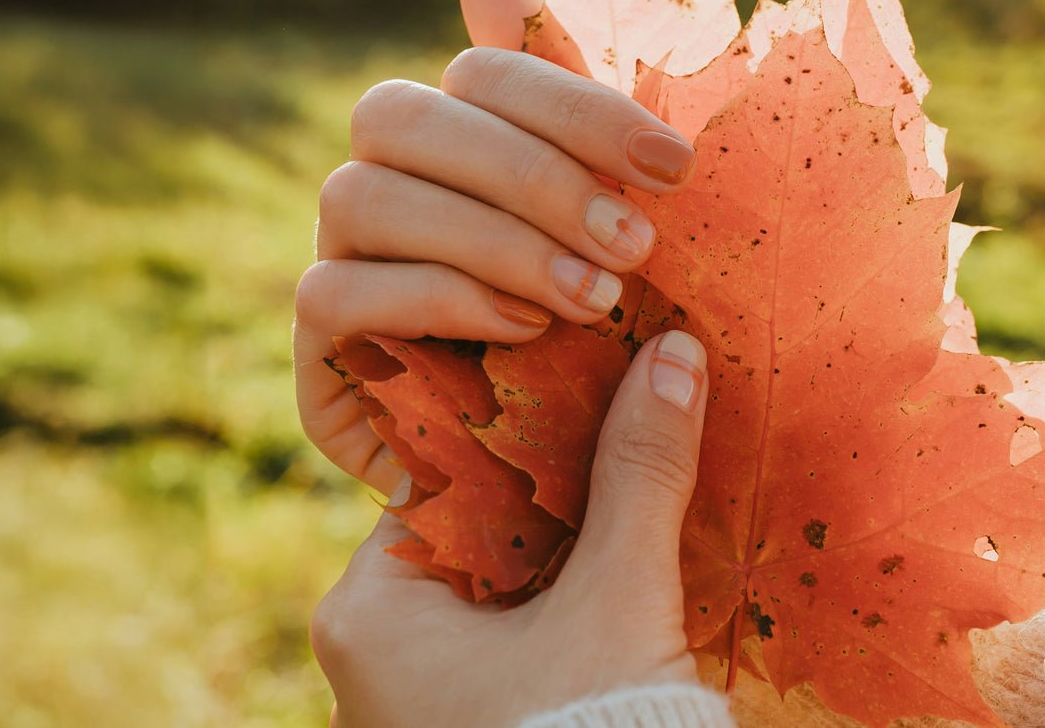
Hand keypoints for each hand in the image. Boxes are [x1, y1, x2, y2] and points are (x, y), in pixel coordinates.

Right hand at [294, 0, 698, 490]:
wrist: (583, 509)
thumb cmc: (614, 344)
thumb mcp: (618, 224)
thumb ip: (564, 93)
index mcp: (466, 144)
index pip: (480, 64)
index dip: (570, 95)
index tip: (678, 162)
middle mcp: (389, 185)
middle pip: (404, 110)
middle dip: (534, 169)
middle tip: (639, 241)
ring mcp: (344, 263)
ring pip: (364, 192)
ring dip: (492, 237)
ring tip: (592, 297)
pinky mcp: (320, 352)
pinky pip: (337, 293)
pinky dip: (439, 301)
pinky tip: (525, 331)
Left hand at [312, 330, 711, 726]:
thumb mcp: (617, 595)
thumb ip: (640, 472)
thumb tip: (676, 354)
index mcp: (368, 608)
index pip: (445, 481)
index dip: (526, 435)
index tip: (588, 388)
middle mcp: (370, 655)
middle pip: (476, 533)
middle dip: (554, 497)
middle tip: (625, 434)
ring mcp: (414, 700)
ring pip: (500, 589)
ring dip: (567, 554)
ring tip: (635, 499)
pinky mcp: (464, 726)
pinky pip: (512, 641)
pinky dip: (564, 609)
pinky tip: (623, 581)